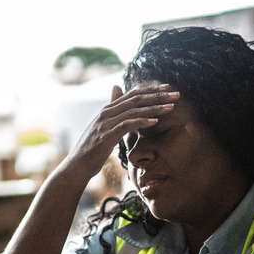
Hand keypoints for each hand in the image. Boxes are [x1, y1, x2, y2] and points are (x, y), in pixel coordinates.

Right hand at [62, 83, 179, 180]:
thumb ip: (115, 116)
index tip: (168, 88)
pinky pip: (127, 125)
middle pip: (136, 99)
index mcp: (108, 109)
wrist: (77, 166)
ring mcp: (106, 123)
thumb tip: (119, 100)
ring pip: (134, 110)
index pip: (133, 94)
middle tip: (176, 93)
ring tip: (171, 106)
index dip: (151, 89)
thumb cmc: (92, 150)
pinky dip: (142, 121)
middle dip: (158, 95)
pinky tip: (155, 121)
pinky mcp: (107, 135)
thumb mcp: (104, 130)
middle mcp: (107, 112)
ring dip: (154, 107)